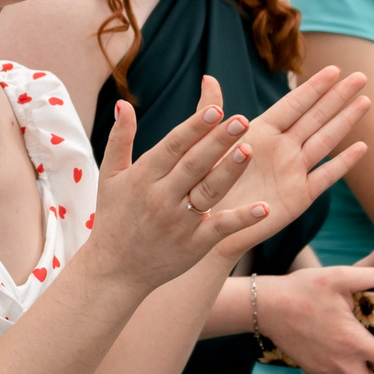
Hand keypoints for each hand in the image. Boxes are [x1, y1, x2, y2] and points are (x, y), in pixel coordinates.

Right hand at [79, 94, 271, 295]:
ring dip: (230, 171)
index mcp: (143, 177)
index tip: (215, 109)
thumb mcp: (110, 176)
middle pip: (195, 164)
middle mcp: (161, 197)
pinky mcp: (194, 245)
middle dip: (218, 141)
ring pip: (209, 192)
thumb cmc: (113, 217)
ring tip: (249, 149)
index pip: (173, 146)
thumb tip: (124, 103)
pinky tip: (264, 207)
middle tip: (241, 120)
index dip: (194, 127)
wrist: (113, 270)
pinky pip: (221, 228)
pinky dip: (242, 219)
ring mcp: (179, 222)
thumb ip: (120, 138)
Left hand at [211, 67, 371, 247]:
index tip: (334, 69)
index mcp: (260, 133)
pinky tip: (360, 148)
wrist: (207, 226)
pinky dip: (342, 163)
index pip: (293, 104)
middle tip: (361, 75)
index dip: (314, 87)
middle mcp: (281, 149)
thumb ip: (211, 112)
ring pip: (325, 141)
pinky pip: (324, 177)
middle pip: (315, 117)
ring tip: (365, 101)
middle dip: (338, 97)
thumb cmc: (204, 184)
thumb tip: (208, 76)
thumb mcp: (206, 145)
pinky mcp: (299, 197)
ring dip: (345, 122)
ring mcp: (293, 171)